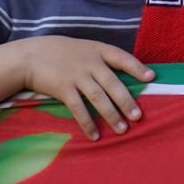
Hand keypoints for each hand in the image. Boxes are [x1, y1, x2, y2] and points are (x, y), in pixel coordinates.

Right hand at [17, 37, 154, 140]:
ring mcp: (76, 76)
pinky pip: (79, 109)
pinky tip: (95, 135)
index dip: (137, 68)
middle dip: (127, 101)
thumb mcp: (84, 48)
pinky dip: (88, 123)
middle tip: (138, 116)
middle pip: (113, 83)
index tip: (151, 78)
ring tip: (122, 129)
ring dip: (111, 115)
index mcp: (97, 50)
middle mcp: (90, 62)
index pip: (122, 57)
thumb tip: (121, 76)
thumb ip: (100, 59)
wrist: (31, 55)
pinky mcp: (63, 89)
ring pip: (99, 98)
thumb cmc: (61, 52)